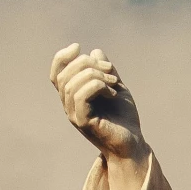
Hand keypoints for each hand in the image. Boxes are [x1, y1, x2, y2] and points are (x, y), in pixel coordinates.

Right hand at [50, 43, 146, 161]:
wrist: (133, 142)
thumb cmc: (124, 117)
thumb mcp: (115, 86)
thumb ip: (104, 70)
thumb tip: (94, 52)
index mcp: (73, 95)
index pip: (57, 73)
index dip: (62, 57)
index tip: (77, 46)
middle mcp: (69, 105)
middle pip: (65, 75)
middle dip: (88, 64)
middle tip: (110, 71)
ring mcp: (74, 114)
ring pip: (73, 84)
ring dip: (96, 76)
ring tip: (114, 84)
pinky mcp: (83, 122)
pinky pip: (80, 96)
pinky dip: (98, 87)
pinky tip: (113, 94)